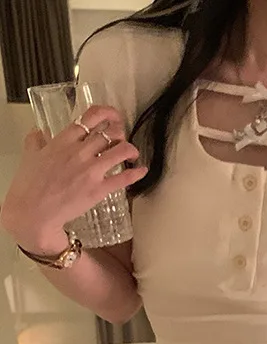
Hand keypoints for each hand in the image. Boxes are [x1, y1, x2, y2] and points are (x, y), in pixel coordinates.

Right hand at [0, 105, 146, 252]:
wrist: (34, 211)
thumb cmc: (30, 185)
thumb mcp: (30, 156)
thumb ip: (35, 141)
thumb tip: (38, 133)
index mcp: (63, 140)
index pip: (90, 118)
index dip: (106, 114)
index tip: (113, 117)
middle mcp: (80, 151)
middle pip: (110, 133)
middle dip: (120, 134)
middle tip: (121, 140)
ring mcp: (91, 170)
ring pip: (120, 151)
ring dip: (131, 150)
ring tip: (132, 154)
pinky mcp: (99, 189)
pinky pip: (124, 178)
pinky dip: (137, 173)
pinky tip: (143, 170)